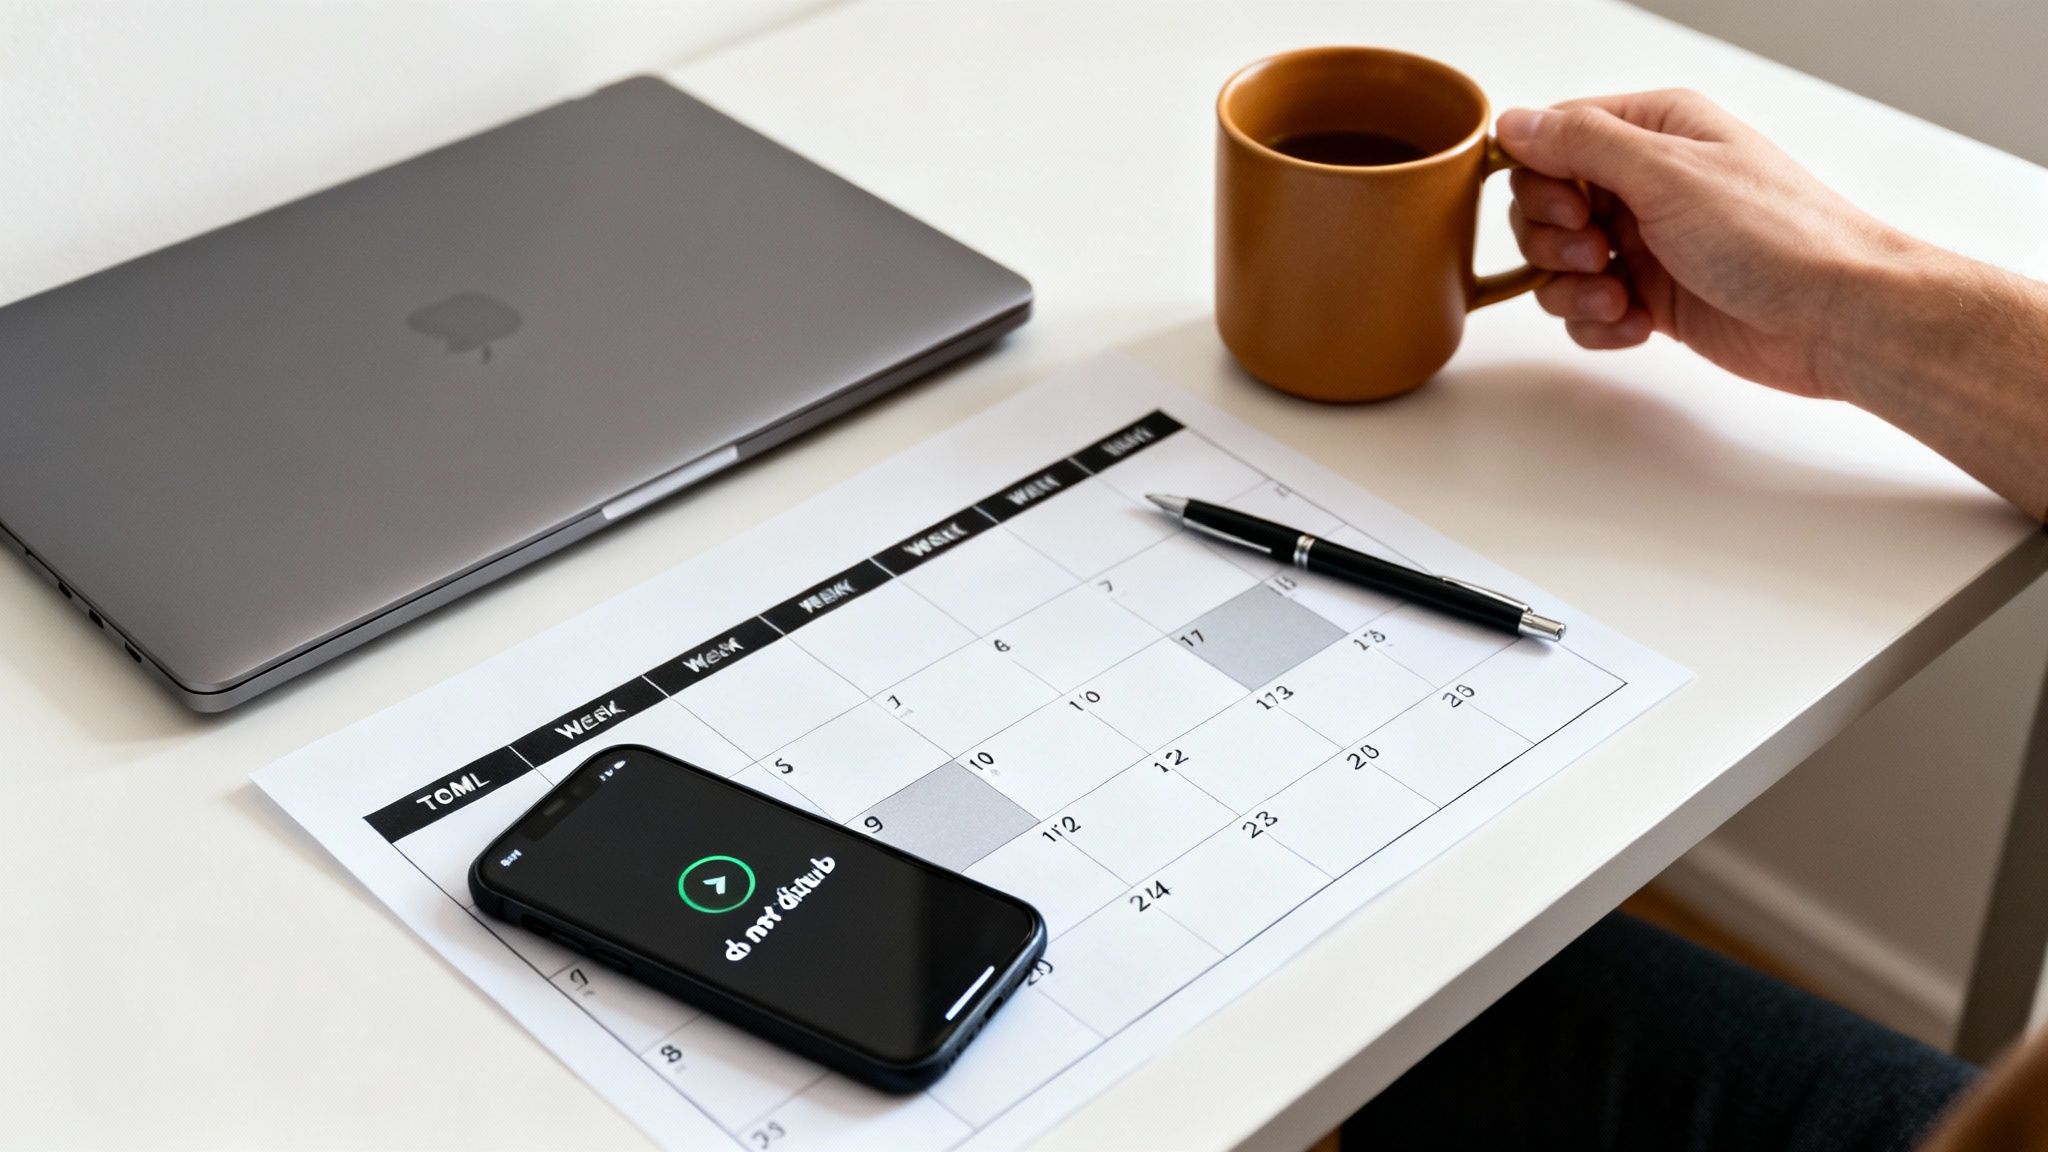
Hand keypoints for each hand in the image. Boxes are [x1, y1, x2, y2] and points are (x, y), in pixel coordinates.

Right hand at [1496, 90, 1914, 398]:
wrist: (1835, 317)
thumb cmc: (1773, 235)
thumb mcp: (1668, 172)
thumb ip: (1581, 143)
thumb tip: (1512, 123)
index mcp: (1655, 130)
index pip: (1554, 138)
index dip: (1541, 179)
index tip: (1572, 208)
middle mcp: (1647, 181)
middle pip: (1544, 204)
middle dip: (1554, 239)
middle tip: (1597, 254)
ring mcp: (1647, 242)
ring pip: (1558, 263)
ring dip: (1572, 288)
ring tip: (1619, 298)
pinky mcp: (1652, 297)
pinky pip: (1587, 311)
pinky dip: (1599, 324)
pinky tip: (1638, 325)